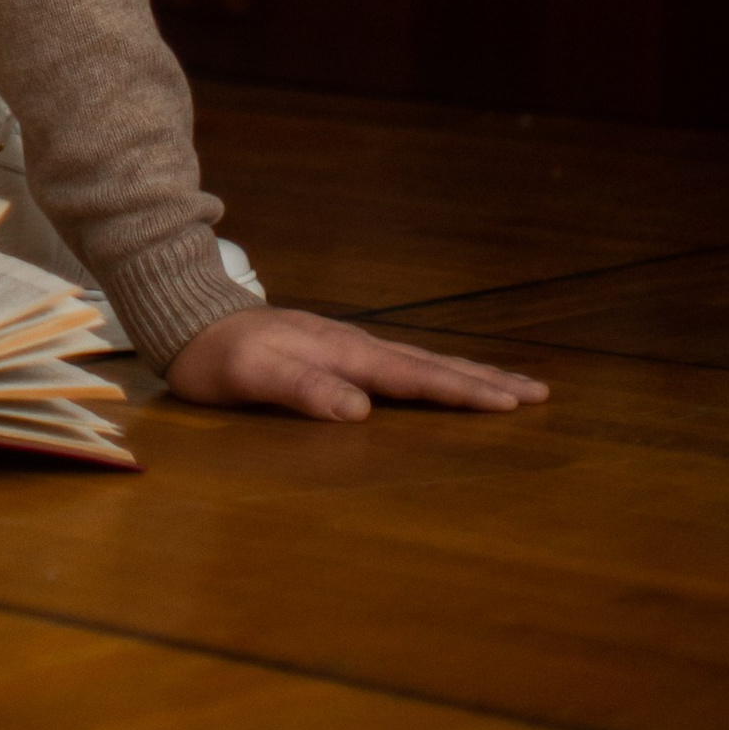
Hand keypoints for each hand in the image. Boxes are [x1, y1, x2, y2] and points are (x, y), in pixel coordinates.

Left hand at [163, 305, 549, 420]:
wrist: (188, 318)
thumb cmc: (217, 357)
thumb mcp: (251, 377)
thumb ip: (302, 390)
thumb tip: (361, 411)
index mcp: (342, 354)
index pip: (414, 378)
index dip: (463, 392)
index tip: (513, 402)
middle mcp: (353, 345)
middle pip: (430, 364)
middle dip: (485, 380)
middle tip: (540, 392)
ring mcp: (347, 345)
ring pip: (420, 360)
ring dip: (467, 372)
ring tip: (511, 385)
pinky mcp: (336, 350)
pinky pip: (400, 363)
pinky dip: (435, 371)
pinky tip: (443, 378)